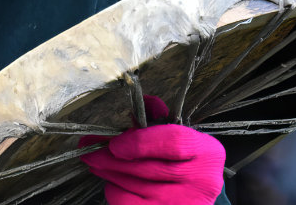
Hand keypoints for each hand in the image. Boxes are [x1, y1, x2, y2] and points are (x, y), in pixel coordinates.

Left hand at [82, 96, 225, 203]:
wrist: (198, 196)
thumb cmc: (187, 162)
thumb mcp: (183, 138)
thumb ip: (161, 118)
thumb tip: (143, 100)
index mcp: (207, 153)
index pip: (173, 143)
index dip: (140, 142)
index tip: (115, 143)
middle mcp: (200, 181)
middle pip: (147, 168)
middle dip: (111, 158)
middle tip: (88, 149)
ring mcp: (183, 204)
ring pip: (134, 187)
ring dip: (108, 172)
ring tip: (94, 161)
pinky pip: (128, 204)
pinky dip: (115, 191)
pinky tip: (112, 182)